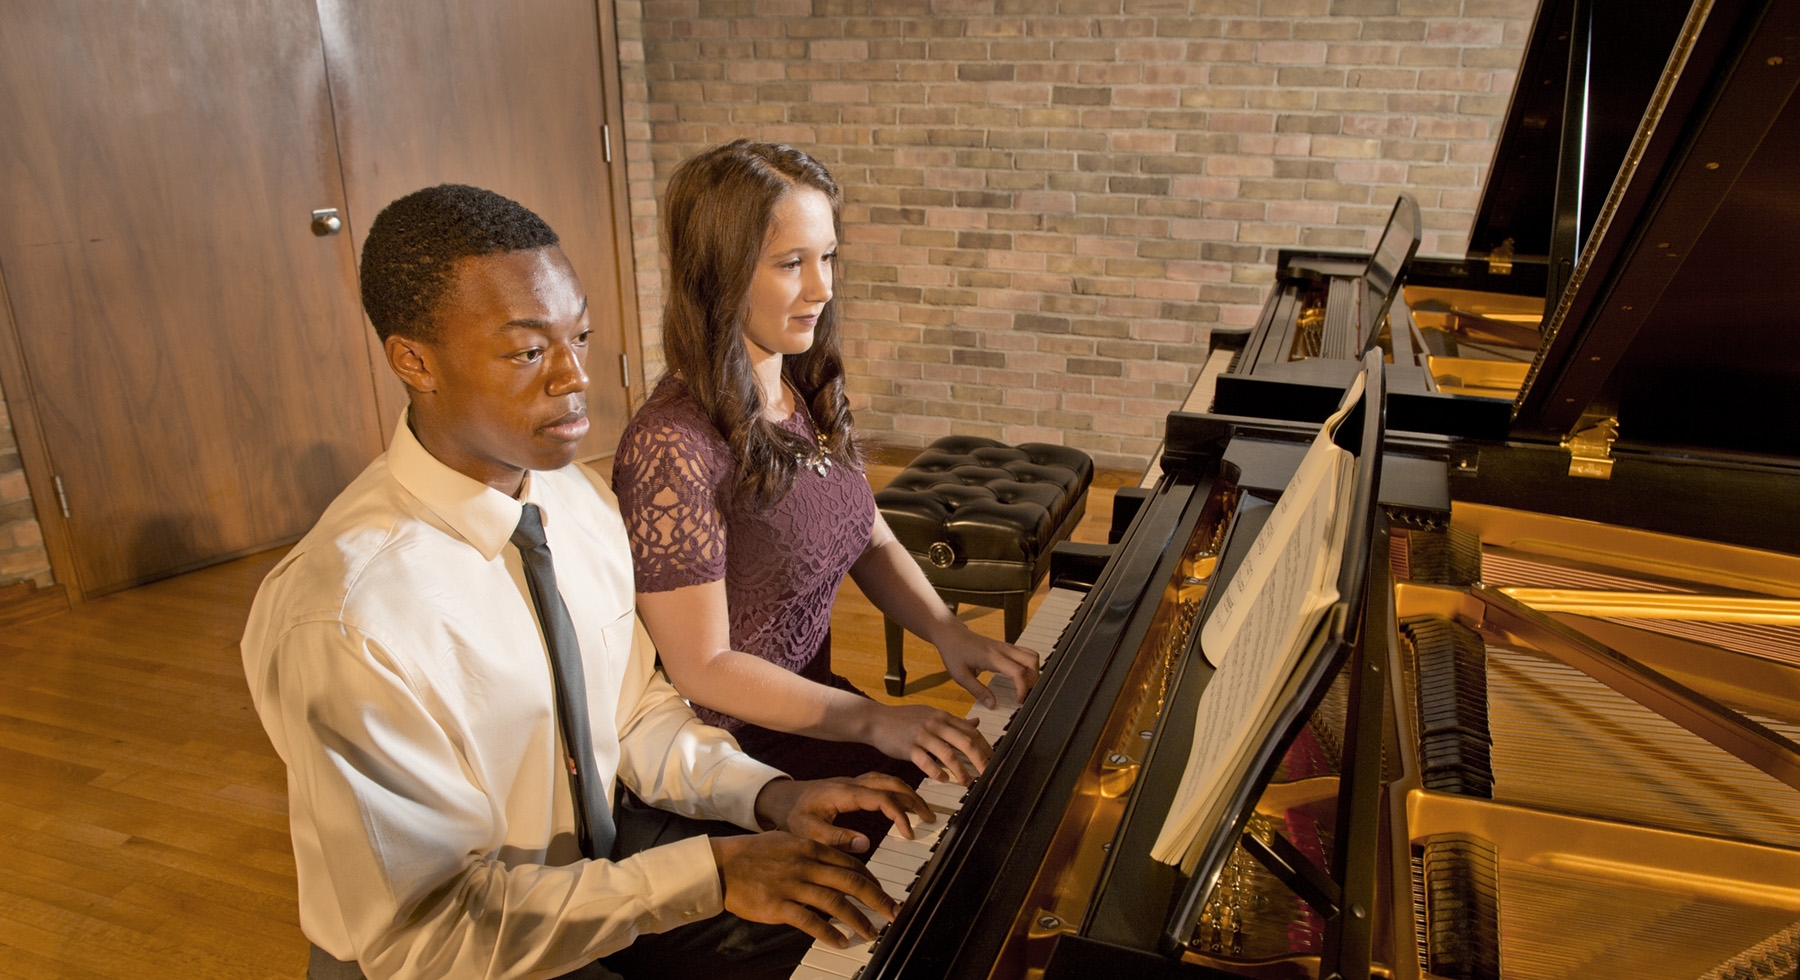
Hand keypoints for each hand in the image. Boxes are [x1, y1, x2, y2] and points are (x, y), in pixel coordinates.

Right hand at [710, 832, 895, 947]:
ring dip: (858, 919)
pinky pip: (809, 921)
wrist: (722, 864)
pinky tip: (840, 941)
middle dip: (877, 898)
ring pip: (835, 903)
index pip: (850, 864)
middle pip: (851, 882)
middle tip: (893, 911)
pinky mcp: (778, 906)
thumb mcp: (787, 841)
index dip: (871, 879)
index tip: (882, 892)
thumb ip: (813, 850)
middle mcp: (806, 865)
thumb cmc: (753, 853)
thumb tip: (838, 859)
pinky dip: (828, 933)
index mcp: (810, 848)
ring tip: (871, 932)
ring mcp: (792, 886)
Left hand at [755, 773, 933, 851]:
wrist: (780, 800)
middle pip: (891, 783)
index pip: (881, 798)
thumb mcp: (808, 831)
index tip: (909, 833)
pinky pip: (881, 783)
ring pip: (888, 781)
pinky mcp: (852, 787)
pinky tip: (902, 805)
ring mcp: (853, 783)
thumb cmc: (792, 816)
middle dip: (913, 799)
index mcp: (844, 793)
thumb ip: (835, 838)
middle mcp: (852, 784)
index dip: (899, 814)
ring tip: (922, 812)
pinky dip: (897, 791)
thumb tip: (865, 843)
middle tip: (929, 818)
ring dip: (907, 793)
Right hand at [864, 702, 991, 785]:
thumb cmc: (904, 719)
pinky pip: (926, 761)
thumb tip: (976, 723)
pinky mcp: (909, 747)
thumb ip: (954, 721)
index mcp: (943, 717)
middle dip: (980, 760)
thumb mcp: (931, 714)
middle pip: (965, 742)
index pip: (971, 731)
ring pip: (948, 754)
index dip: (985, 747)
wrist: (876, 719)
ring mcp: (922, 735)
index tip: (994, 760)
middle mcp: (936, 724)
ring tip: (967, 783)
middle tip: (988, 774)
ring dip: (961, 771)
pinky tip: (943, 780)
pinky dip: (937, 772)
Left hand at [935, 625, 1038, 709]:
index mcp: (993, 657)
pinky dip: (1028, 666)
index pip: (1018, 672)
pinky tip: (1018, 677)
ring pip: (1031, 655)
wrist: (951, 634)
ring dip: (1033, 671)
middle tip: (1025, 693)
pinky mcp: (1005, 647)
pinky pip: (1024, 654)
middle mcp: (1003, 650)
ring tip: (1024, 686)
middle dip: (1034, 679)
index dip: (1022, 688)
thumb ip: (978, 691)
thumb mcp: (961, 676)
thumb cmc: (954, 653)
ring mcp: (1006, 647)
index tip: (1018, 700)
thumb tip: (992, 705)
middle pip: (1032, 660)